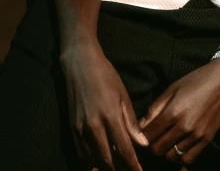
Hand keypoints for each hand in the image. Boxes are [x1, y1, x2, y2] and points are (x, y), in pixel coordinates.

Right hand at [60, 42, 148, 170]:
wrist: (80, 65)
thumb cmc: (106, 76)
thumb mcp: (123, 95)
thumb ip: (131, 121)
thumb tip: (142, 143)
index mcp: (110, 117)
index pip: (123, 149)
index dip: (132, 164)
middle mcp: (94, 127)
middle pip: (107, 159)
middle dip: (119, 169)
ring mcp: (81, 129)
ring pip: (93, 159)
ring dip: (105, 167)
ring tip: (115, 170)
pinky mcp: (72, 128)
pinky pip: (81, 153)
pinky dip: (89, 162)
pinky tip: (97, 165)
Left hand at [139, 59, 219, 165]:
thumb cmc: (196, 80)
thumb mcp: (172, 88)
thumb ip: (155, 108)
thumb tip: (140, 125)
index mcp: (173, 112)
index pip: (148, 135)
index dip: (142, 136)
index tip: (143, 132)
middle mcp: (184, 127)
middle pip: (158, 149)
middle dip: (153, 144)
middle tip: (155, 136)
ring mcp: (196, 135)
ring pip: (171, 156)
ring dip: (166, 151)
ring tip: (167, 141)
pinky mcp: (207, 139)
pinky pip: (188, 158)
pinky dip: (180, 156)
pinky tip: (179, 147)